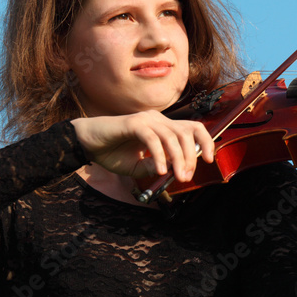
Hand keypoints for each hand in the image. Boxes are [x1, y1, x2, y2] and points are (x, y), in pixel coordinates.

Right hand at [70, 112, 214, 182]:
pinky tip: (158, 170)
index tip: (209, 160)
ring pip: (172, 137)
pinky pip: (152, 139)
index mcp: (163, 127)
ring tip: (178, 176)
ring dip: (178, 158)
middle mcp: (158, 119)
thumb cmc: (112, 153)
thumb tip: (170, 172)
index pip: (192, 128)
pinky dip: (159, 155)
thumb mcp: (138, 167)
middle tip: (186, 176)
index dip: (205, 142)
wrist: (86, 144)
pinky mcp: (134, 123)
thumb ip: (154, 167)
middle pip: (187, 132)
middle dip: (191, 156)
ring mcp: (146, 120)